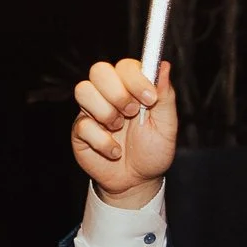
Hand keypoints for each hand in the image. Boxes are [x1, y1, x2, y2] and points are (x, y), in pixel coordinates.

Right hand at [70, 58, 175, 206]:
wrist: (137, 181)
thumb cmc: (152, 151)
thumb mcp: (166, 125)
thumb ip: (165, 95)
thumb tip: (164, 66)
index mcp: (131, 87)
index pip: (125, 66)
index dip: (135, 78)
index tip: (150, 98)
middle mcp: (109, 94)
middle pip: (99, 70)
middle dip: (117, 93)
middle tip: (131, 112)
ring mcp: (92, 110)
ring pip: (83, 90)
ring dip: (106, 112)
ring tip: (119, 128)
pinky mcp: (80, 130)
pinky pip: (83, 125)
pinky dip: (103, 141)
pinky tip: (114, 150)